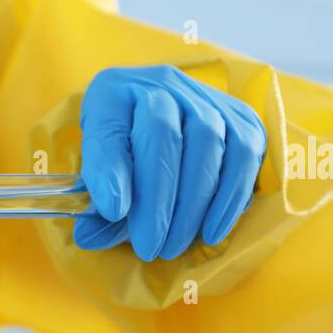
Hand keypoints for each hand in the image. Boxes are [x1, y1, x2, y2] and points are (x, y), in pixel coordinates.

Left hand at [76, 65, 266, 260]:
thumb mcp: (100, 179)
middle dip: (157, 201)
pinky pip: (244, 153)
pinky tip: (211, 231)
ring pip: (208, 143)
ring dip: (193, 205)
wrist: (160, 129)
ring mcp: (203, 96)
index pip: (109, 129)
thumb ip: (97, 209)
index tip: (113, 212)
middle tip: (149, 248)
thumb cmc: (123, 158)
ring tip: (174, 246)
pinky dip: (230, 197)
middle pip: (163, 136)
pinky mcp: (239, 116)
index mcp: (111, 93)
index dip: (110, 171)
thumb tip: (88, 237)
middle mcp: (159, 84)